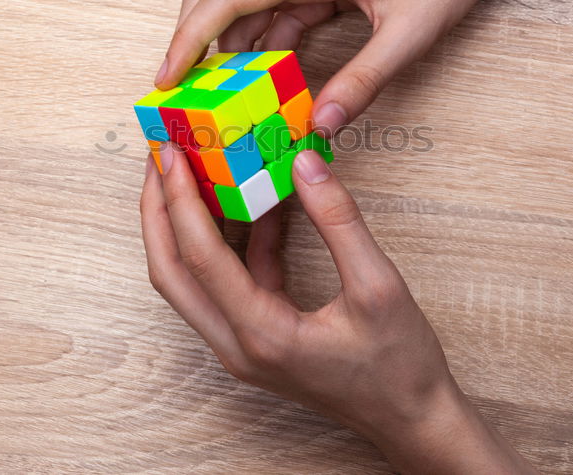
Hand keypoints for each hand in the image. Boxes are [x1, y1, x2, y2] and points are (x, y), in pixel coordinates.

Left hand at [139, 145, 536, 472]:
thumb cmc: (400, 365)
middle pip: (172, 272)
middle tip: (162, 157)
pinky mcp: (257, 337)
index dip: (181, 200)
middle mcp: (238, 345)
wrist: (413, 420)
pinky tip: (257, 203)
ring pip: (192, 279)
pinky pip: (231, 282)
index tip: (172, 153)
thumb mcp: (378, 285)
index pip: (201, 258)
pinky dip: (235, 241)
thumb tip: (304, 162)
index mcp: (262, 335)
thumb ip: (338, 221)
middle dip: (159, 211)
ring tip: (191, 171)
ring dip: (186, 225)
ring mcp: (243, 345)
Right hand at [155, 0, 572, 134]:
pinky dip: (253, 42)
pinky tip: (259, 81)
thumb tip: (318, 124)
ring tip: (216, 99)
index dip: (190, 39)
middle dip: (189, 43)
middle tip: (177, 95)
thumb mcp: (410, 34)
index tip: (167, 79)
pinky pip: (264, 6)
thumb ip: (363, 81)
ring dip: (221, 45)